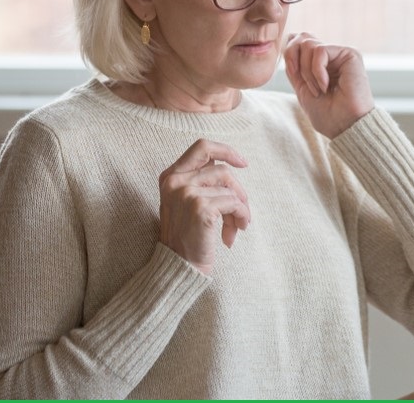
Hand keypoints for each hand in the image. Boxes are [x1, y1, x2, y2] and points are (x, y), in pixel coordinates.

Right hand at [157, 139, 250, 274]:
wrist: (180, 266)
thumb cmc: (189, 235)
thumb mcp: (187, 202)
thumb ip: (202, 181)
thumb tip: (232, 165)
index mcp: (170, 176)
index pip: (202, 147)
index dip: (226, 151)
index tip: (243, 163)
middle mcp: (175, 181)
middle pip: (222, 170)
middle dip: (238, 191)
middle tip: (241, 212)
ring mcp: (186, 193)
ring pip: (230, 188)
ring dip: (240, 209)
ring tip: (237, 227)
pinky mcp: (200, 208)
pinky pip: (234, 203)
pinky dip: (241, 217)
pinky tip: (233, 234)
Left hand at [283, 32, 374, 137]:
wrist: (345, 126)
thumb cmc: (328, 114)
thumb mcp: (302, 88)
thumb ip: (295, 67)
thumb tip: (287, 44)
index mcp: (320, 62)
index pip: (297, 40)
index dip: (289, 54)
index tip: (294, 76)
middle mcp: (331, 55)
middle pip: (301, 37)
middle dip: (293, 59)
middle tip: (302, 82)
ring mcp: (340, 53)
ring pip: (308, 44)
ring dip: (307, 71)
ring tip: (318, 89)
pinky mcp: (350, 54)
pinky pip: (320, 51)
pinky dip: (317, 71)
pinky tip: (325, 86)